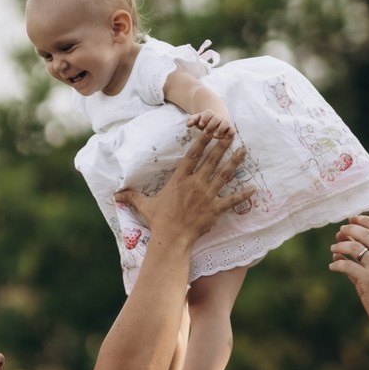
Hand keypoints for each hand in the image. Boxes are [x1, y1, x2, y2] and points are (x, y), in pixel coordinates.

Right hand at [116, 132, 251, 240]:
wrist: (171, 238)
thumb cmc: (158, 221)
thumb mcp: (144, 205)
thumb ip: (132, 196)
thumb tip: (115, 194)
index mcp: (180, 180)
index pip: (192, 156)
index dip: (202, 142)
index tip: (209, 131)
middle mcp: (195, 184)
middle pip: (211, 160)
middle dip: (222, 145)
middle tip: (231, 133)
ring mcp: (207, 196)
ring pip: (224, 175)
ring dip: (235, 162)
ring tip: (244, 151)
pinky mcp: (215, 209)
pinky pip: (232, 200)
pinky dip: (243, 195)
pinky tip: (253, 188)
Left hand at [185, 110, 236, 140]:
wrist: (216, 120)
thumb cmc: (204, 121)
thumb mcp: (197, 120)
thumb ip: (192, 120)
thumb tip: (188, 124)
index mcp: (209, 114)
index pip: (208, 113)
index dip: (204, 118)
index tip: (200, 124)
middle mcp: (218, 117)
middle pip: (216, 118)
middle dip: (211, 125)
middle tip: (205, 132)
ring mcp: (224, 122)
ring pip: (225, 123)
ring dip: (220, 129)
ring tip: (215, 135)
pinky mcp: (230, 129)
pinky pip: (232, 130)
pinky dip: (230, 132)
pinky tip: (226, 137)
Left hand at [330, 212, 368, 331]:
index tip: (359, 217)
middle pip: (366, 234)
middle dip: (352, 228)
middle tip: (343, 228)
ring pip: (354, 248)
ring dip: (341, 245)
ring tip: (334, 246)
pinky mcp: (366, 279)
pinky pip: (347, 266)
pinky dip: (338, 264)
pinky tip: (333, 266)